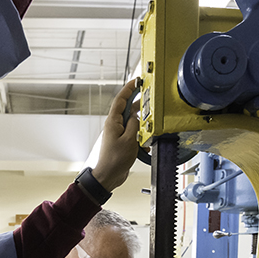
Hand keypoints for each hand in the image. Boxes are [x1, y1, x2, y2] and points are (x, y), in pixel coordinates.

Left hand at [91, 78, 140, 192]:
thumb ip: (134, 124)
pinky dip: (140, 135)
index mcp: (113, 122)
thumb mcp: (129, 140)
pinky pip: (133, 133)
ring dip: (141, 123)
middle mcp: (114, 125)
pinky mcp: (122, 141)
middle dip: (138, 104)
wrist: (109, 176)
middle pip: (127, 109)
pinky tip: (144, 143)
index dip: (128, 88)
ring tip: (149, 124)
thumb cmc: (115, 161)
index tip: (137, 81)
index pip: (120, 100)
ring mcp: (118, 133)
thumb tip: (137, 114)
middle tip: (149, 98)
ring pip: (132, 121)